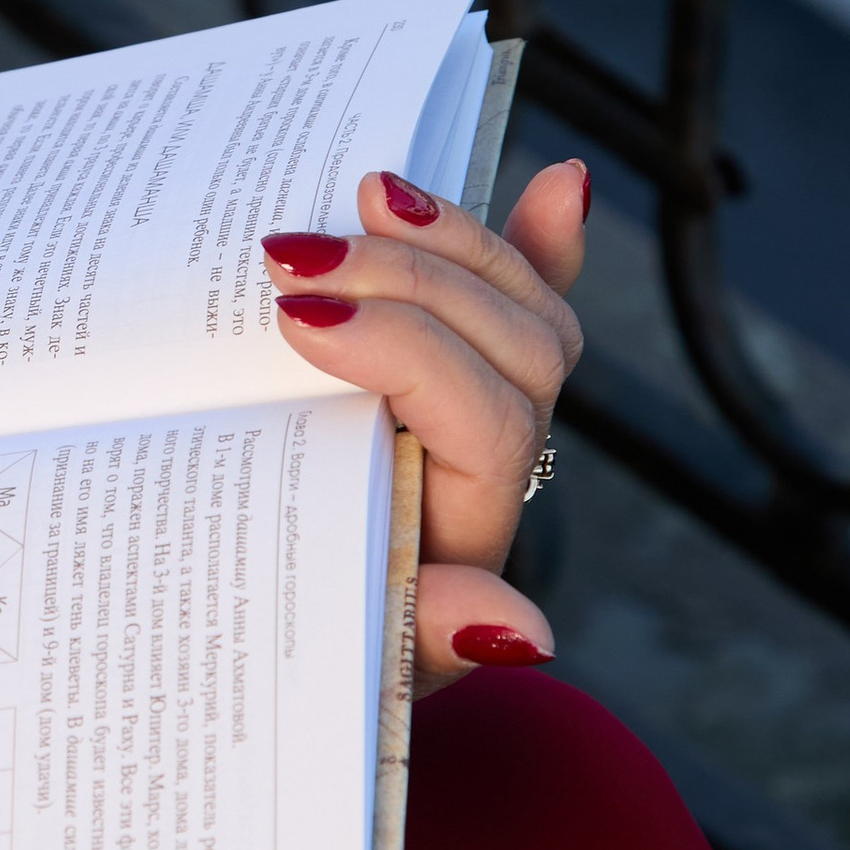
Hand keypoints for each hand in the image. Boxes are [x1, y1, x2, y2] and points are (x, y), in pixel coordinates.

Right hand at [260, 159, 587, 692]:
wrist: (320, 647)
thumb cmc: (323, 648)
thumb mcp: (356, 663)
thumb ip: (427, 641)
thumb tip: (522, 631)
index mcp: (471, 527)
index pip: (484, 422)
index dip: (406, 355)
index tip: (300, 317)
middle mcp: (501, 462)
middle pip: (517, 347)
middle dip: (411, 283)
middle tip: (291, 255)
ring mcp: (491, 407)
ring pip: (529, 309)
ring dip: (457, 240)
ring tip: (368, 191)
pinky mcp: (466, 366)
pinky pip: (524, 300)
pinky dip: (539, 244)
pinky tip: (558, 186)